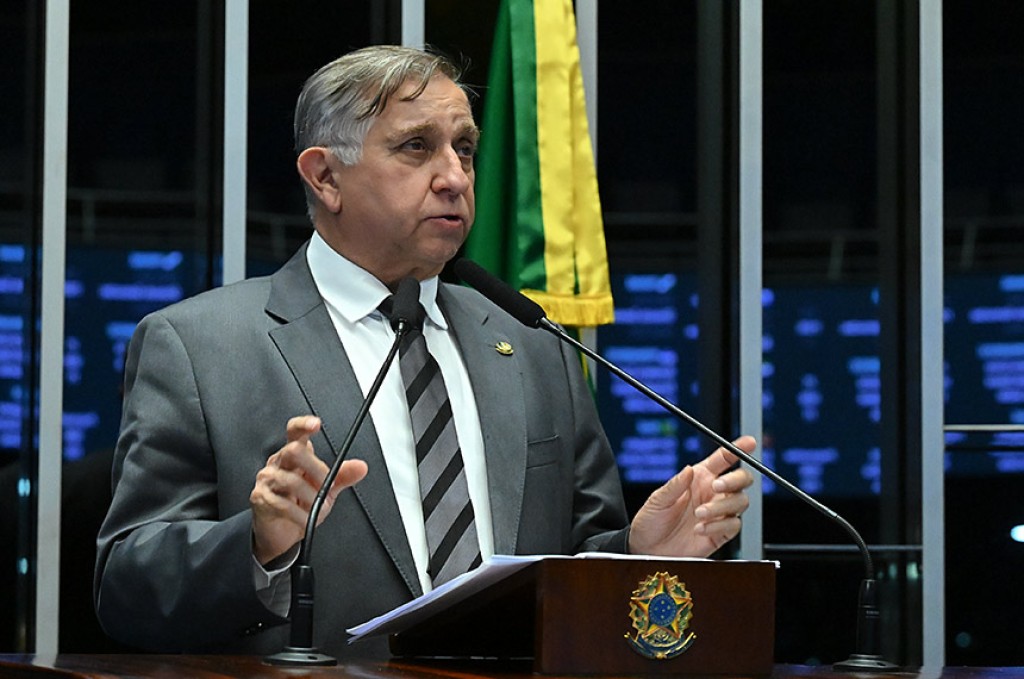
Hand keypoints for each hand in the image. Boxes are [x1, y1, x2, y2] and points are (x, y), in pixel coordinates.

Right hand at [249, 416, 367, 564]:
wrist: (282, 532)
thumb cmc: (301, 505)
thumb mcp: (326, 489)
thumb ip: (342, 476)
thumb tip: (361, 467)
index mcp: (294, 454)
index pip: (294, 432)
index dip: (303, 424)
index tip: (316, 424)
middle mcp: (278, 463)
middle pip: (293, 452)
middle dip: (317, 469)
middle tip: (328, 486)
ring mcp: (267, 480)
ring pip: (290, 480)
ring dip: (311, 497)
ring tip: (317, 508)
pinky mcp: (261, 498)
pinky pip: (282, 504)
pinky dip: (300, 515)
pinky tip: (306, 519)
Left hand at [628, 435, 755, 557]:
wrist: (648, 548)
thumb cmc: (651, 520)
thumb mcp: (657, 499)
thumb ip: (675, 484)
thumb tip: (688, 469)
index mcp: (699, 477)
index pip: (723, 459)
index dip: (738, 448)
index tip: (749, 442)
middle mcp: (712, 493)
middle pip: (741, 479)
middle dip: (734, 480)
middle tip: (717, 487)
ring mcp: (718, 513)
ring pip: (740, 502)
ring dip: (721, 507)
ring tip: (699, 514)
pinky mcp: (720, 533)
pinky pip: (734, 525)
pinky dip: (718, 526)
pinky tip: (700, 529)